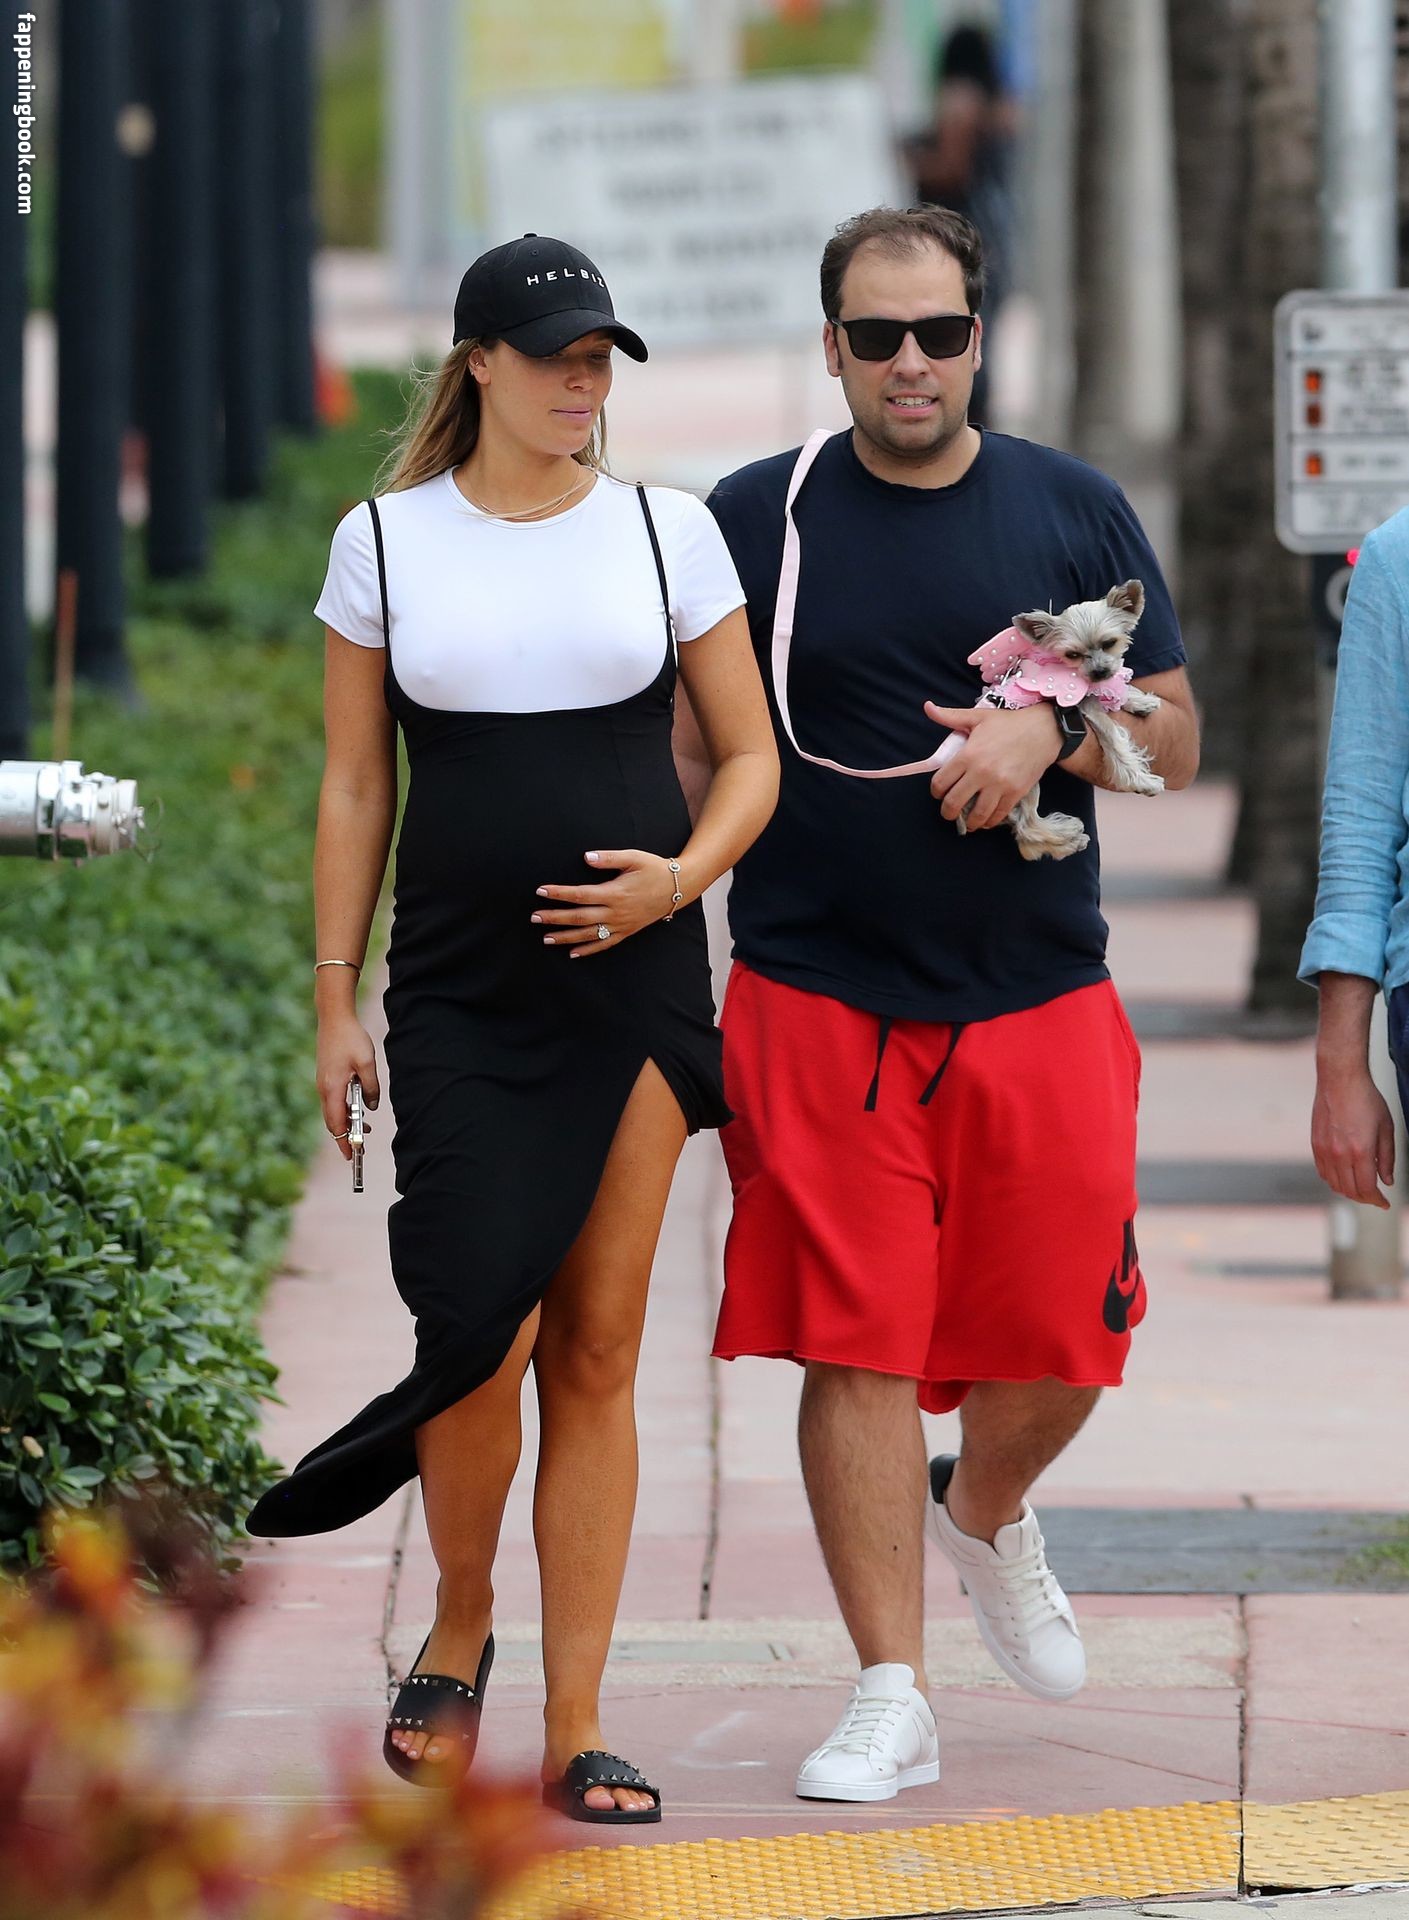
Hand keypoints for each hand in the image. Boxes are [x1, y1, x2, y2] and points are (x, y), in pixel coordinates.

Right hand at [316, 1013, 380, 1160]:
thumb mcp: (367, 1063)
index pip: (336, 1123)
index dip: (344, 1141)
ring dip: (346, 1122)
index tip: (351, 1155)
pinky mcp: (325, 1077)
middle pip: (332, 1121)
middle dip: (345, 1136)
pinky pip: (332, 1100)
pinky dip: (342, 1110)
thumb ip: (371, 1088)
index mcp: (332, 1088)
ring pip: (332, 1111)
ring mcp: (322, 1083)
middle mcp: (323, 1089)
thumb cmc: (351, 1038)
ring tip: (365, 1129)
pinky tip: (356, 1108)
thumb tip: (372, 1108)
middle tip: (360, 1147)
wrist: (334, 1018)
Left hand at [532, 848, 681, 956]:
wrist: (678, 888)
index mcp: (615, 892)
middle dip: (555, 918)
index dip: (559, 893)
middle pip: (579, 917)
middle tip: (534, 918)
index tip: (541, 891)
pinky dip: (588, 950)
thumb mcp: (633, 857)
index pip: (580, 894)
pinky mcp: (627, 931)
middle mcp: (616, 912)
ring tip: (546, 938)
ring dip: (566, 937)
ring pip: (589, 935)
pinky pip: (605, 944)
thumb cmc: (654, 869)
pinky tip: (573, 953)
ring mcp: (621, 925)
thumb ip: (609, 858)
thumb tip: (586, 857)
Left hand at [924, 701, 1060, 829]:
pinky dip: (989, 822)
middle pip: (954, 803)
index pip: (940, 783)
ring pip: (976, 815)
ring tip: (967, 821)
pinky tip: (985, 820)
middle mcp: (981, 772)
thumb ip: (949, 716)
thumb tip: (927, 707)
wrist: (1044, 731)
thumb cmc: (1009, 723)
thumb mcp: (977, 716)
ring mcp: (999, 785)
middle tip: (949, 812)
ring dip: (968, 822)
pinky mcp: (1015, 793)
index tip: (939, 793)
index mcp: (968, 755)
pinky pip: (998, 815)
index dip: (936, 791)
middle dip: (947, 812)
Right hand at [1311, 1062, 1395, 1207]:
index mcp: (1360, 1151)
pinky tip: (1344, 1176)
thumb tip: (1387, 1180)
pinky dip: (1334, 1180)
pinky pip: (1323, 1172)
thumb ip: (1387, 1158)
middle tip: (1375, 1197)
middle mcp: (1339, 1154)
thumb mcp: (1386, 1128)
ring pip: (1335, 1184)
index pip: (1367, 1188)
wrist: (1340, 1079)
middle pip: (1350, 1190)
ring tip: (1360, 1187)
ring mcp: (1324, 1150)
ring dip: (1349, 1191)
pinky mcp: (1315, 1144)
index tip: (1384, 1203)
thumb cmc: (1365, 1099)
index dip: (1377, 1200)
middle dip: (1365, 1198)